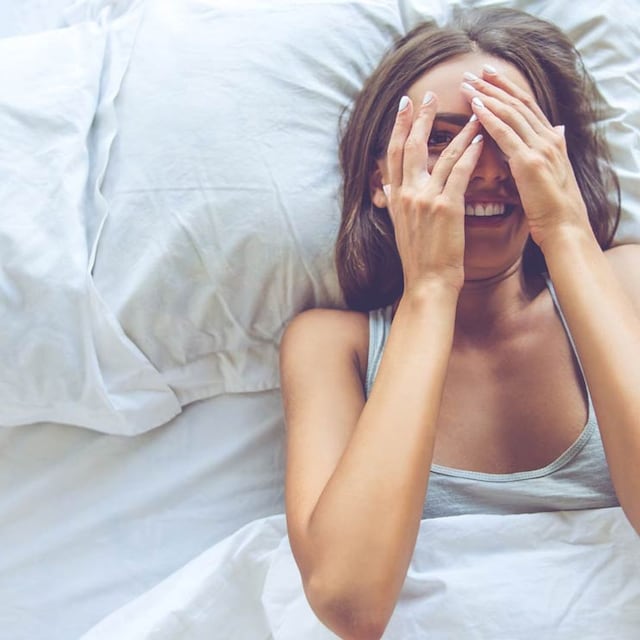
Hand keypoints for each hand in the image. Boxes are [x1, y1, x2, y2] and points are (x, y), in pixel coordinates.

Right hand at [384, 92, 482, 295]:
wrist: (427, 282)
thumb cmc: (418, 258)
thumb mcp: (399, 227)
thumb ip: (395, 203)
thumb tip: (387, 187)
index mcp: (396, 198)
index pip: (393, 154)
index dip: (399, 127)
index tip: (405, 106)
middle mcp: (407, 194)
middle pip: (411, 146)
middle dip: (420, 118)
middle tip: (428, 95)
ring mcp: (425, 199)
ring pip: (440, 155)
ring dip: (457, 131)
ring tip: (471, 112)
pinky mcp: (446, 207)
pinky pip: (459, 173)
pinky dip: (469, 153)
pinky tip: (480, 139)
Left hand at [461, 66, 591, 250]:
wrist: (564, 226)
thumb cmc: (553, 207)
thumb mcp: (550, 173)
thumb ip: (546, 151)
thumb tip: (552, 132)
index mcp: (551, 140)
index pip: (527, 106)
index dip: (508, 88)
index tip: (490, 75)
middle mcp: (548, 138)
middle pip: (518, 103)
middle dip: (495, 85)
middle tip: (474, 71)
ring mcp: (540, 148)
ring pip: (511, 113)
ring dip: (487, 96)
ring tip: (468, 84)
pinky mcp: (529, 162)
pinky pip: (506, 134)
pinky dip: (490, 118)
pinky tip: (475, 107)